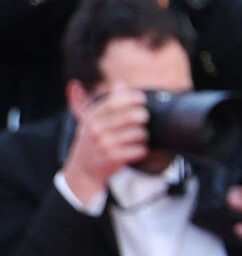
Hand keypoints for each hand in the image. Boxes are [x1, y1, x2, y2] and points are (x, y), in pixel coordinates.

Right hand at [61, 86, 153, 203]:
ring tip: (139, 137)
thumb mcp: (92, 120)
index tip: (142, 98)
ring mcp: (104, 145)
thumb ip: (107, 101)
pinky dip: (143, 149)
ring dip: (143, 135)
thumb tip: (120, 83)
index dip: (132, 98)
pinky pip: (140, 150)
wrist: (82, 171)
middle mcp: (96, 130)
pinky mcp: (114, 159)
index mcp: (91, 118)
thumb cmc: (91, 142)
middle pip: (131, 116)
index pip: (114, 102)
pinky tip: (138, 150)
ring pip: (139, 133)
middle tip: (144, 118)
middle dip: (143, 115)